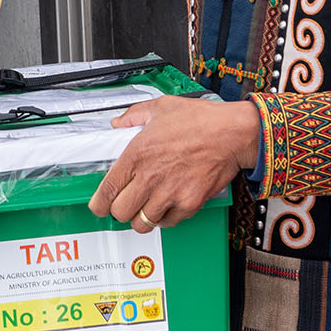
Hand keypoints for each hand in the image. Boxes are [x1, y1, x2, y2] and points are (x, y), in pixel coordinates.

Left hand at [88, 95, 258, 232]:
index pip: (106, 191)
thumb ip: (132, 116)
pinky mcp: (189, 204)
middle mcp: (150, 177)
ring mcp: (170, 193)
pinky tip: (167, 204)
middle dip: (120, 210)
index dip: (98, 204)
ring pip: (143, 223)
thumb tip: (117, 123)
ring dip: (142, 216)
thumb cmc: (200, 120)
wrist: (232, 133)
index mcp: (137, 154)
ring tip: (147, 204)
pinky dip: (165, 218)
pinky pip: (168, 223)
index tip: (99, 205)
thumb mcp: (160, 107)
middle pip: (121, 213)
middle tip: (126, 203)